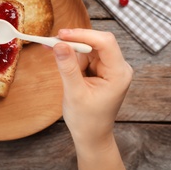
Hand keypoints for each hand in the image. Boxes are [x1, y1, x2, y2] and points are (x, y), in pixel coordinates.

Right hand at [53, 29, 131, 169]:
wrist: (91, 135)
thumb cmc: (87, 120)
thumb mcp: (75, 93)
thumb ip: (68, 67)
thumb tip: (59, 44)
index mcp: (118, 73)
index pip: (105, 43)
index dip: (83, 35)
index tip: (61, 35)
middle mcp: (117, 68)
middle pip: (96, 42)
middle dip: (74, 41)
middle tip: (52, 42)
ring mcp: (109, 68)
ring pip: (88, 47)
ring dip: (70, 48)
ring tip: (52, 49)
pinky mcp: (100, 70)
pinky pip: (85, 55)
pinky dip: (71, 55)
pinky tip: (58, 55)